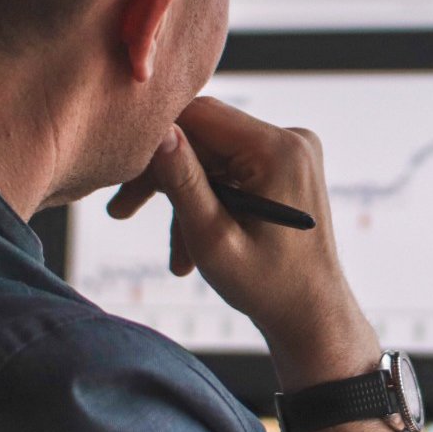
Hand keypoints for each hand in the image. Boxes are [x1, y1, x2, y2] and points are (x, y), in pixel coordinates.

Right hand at [108, 97, 378, 392]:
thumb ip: (184, 183)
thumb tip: (158, 132)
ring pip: (212, 156)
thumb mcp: (214, 239)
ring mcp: (291, 151)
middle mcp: (291, 139)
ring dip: (184, 199)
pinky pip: (230, 170)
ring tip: (174, 256)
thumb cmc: (267, 287)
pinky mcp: (285, 166)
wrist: (312, 316)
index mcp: (279, 150)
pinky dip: (208, 202)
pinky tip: (192, 252)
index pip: (199, 115)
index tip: (120, 173)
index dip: (155, 139)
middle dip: (164, 176)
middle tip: (120, 210)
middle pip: (204, 135)